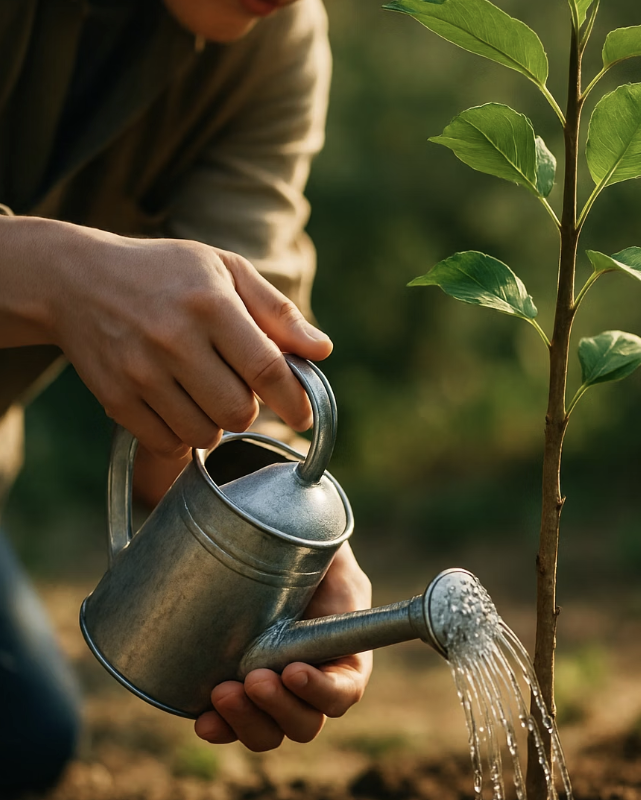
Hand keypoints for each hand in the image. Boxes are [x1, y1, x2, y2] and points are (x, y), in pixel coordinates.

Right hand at [0, 217, 331, 456]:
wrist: (74, 279)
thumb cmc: (164, 272)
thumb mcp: (224, 271)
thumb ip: (277, 312)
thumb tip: (323, 351)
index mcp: (209, 303)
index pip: (266, 369)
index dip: (294, 400)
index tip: (303, 414)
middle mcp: (173, 339)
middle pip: (238, 411)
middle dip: (249, 409)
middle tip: (237, 387)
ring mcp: (140, 372)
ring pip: (205, 434)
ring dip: (216, 425)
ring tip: (205, 394)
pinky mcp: (115, 398)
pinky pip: (167, 444)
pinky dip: (182, 436)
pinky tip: (178, 407)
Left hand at [195, 542, 372, 750]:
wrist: (258, 549)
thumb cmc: (299, 545)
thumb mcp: (324, 544)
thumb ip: (327, 548)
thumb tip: (315, 532)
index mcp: (343, 652)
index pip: (344, 690)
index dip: (322, 691)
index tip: (293, 669)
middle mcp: (310, 681)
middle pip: (305, 723)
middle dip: (279, 709)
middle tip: (253, 678)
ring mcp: (272, 693)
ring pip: (269, 732)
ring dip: (248, 721)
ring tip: (222, 692)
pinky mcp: (237, 693)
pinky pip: (232, 726)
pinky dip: (220, 729)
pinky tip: (205, 721)